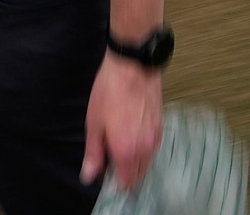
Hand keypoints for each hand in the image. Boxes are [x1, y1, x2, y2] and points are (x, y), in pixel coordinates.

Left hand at [83, 50, 163, 190]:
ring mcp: (155, 138)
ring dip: (134, 161)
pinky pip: (151, 148)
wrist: (133, 66)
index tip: (103, 172)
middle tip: (109, 157)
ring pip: (146, 162)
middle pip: (138, 176)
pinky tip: (130, 132)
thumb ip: (94, 153)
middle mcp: (145, 149)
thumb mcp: (94, 123)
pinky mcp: (160, 126)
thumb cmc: (110, 92)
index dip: (113, 182)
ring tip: (118, 142)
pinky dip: (142, 148)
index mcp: (127, 152)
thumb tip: (89, 176)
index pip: (126, 183)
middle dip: (124, 173)